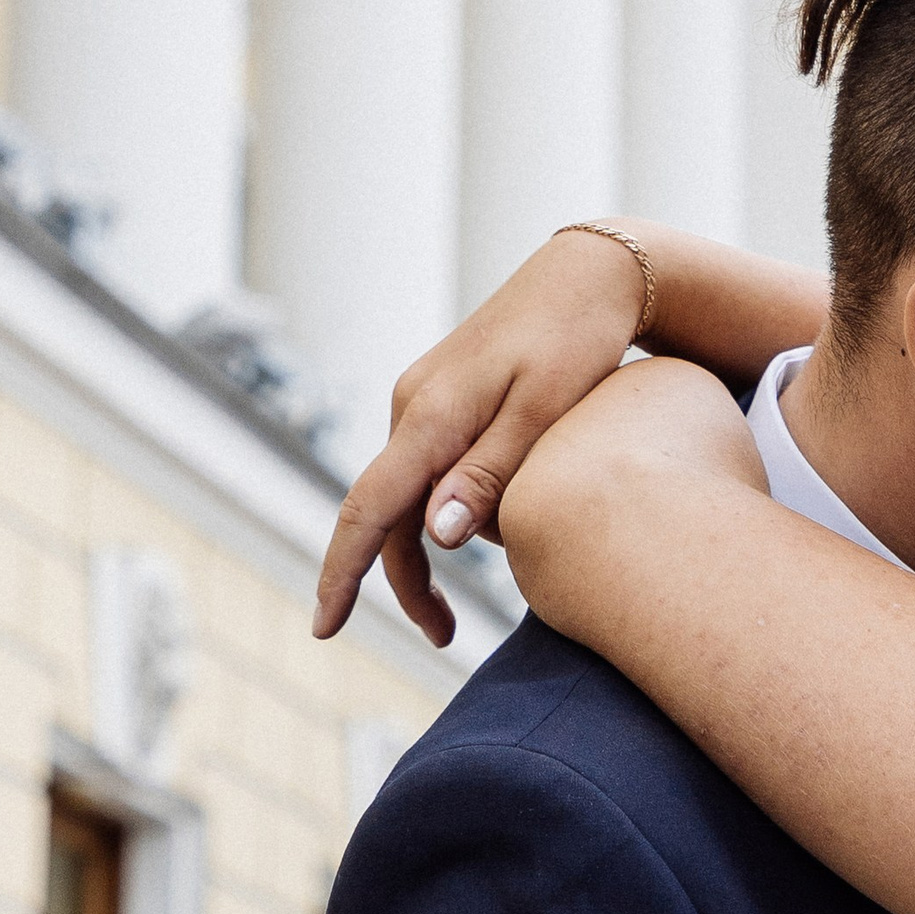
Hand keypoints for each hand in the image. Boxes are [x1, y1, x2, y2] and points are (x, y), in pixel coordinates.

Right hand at [312, 229, 655, 647]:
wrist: (589, 276)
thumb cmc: (578, 343)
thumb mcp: (546, 412)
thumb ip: (491, 475)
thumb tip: (436, 538)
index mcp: (431, 415)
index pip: (370, 508)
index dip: (343, 574)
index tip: (324, 629)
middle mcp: (412, 407)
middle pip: (388, 513)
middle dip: (404, 582)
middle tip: (444, 637)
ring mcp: (422, 401)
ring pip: (410, 494)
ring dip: (432, 550)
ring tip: (481, 588)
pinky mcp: (442, 400)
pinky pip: (430, 469)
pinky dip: (449, 509)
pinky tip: (491, 527)